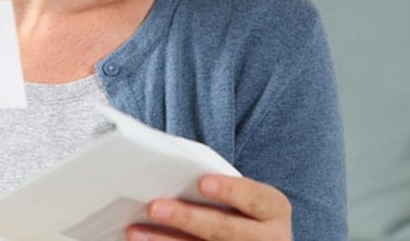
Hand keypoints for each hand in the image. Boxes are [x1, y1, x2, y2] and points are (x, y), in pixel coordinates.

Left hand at [126, 174, 291, 240]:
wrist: (257, 240)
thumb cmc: (240, 209)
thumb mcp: (243, 198)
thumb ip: (216, 187)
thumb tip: (168, 175)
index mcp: (274, 209)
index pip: (254, 197)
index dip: (229, 190)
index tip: (201, 183)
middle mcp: (269, 238)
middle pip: (225, 230)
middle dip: (187, 218)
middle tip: (153, 207)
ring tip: (136, 232)